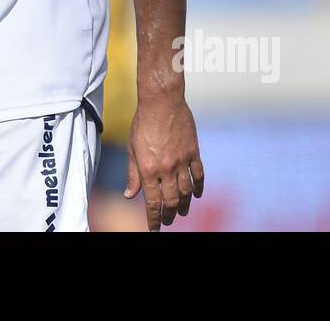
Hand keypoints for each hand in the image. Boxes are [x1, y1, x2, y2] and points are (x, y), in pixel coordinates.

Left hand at [125, 94, 203, 230]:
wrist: (161, 101)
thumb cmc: (143, 123)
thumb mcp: (132, 148)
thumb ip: (132, 174)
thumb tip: (129, 195)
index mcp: (148, 169)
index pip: (152, 202)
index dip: (154, 218)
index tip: (154, 228)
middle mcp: (165, 168)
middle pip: (171, 200)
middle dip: (169, 215)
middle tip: (167, 221)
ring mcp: (182, 161)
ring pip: (186, 191)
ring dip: (184, 204)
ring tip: (181, 211)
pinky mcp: (193, 152)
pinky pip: (199, 175)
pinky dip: (198, 187)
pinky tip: (196, 195)